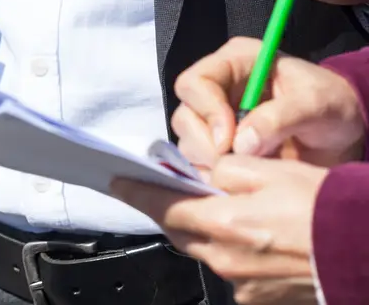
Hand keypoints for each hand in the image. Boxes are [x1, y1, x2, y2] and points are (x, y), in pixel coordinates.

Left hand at [112, 156, 325, 304]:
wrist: (366, 251)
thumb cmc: (325, 208)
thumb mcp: (269, 170)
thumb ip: (223, 171)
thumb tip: (201, 176)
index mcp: (222, 224)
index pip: (161, 207)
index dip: (136, 193)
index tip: (117, 182)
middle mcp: (226, 260)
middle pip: (180, 232)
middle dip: (173, 211)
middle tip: (172, 190)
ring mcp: (244, 285)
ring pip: (206, 251)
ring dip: (207, 231)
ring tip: (228, 211)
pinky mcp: (261, 299)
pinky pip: (233, 270)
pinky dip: (234, 251)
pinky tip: (256, 239)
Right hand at [171, 37, 363, 170]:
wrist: (345, 132)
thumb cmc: (333, 105)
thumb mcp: (316, 105)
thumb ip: (279, 118)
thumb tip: (240, 144)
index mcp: (236, 63)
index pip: (196, 82)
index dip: (206, 111)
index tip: (228, 140)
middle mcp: (218, 88)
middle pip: (186, 114)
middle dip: (205, 142)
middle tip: (232, 163)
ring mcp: (216, 119)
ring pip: (188, 140)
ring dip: (209, 160)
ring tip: (242, 170)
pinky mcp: (221, 145)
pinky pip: (199, 161)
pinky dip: (212, 173)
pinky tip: (237, 177)